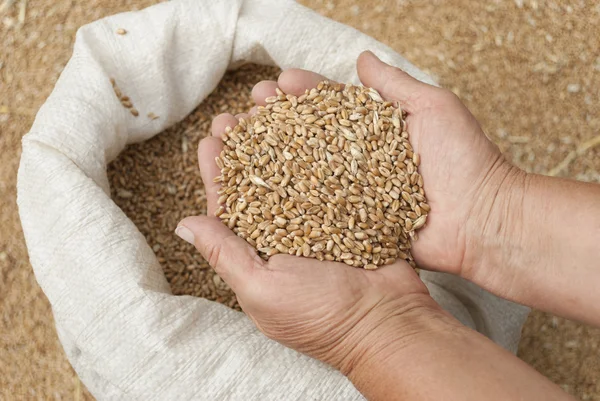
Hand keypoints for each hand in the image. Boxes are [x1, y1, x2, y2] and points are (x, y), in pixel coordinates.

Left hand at [175, 67, 444, 370]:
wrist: (389, 322)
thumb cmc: (322, 315)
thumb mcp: (262, 290)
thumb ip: (224, 255)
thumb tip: (182, 224)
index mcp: (257, 251)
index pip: (230, 206)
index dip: (218, 172)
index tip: (211, 139)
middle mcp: (286, 232)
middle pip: (260, 181)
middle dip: (247, 147)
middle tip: (238, 115)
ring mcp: (320, 218)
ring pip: (294, 170)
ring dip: (281, 138)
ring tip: (269, 106)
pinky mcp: (351, 209)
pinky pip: (332, 172)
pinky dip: (321, 147)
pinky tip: (313, 121)